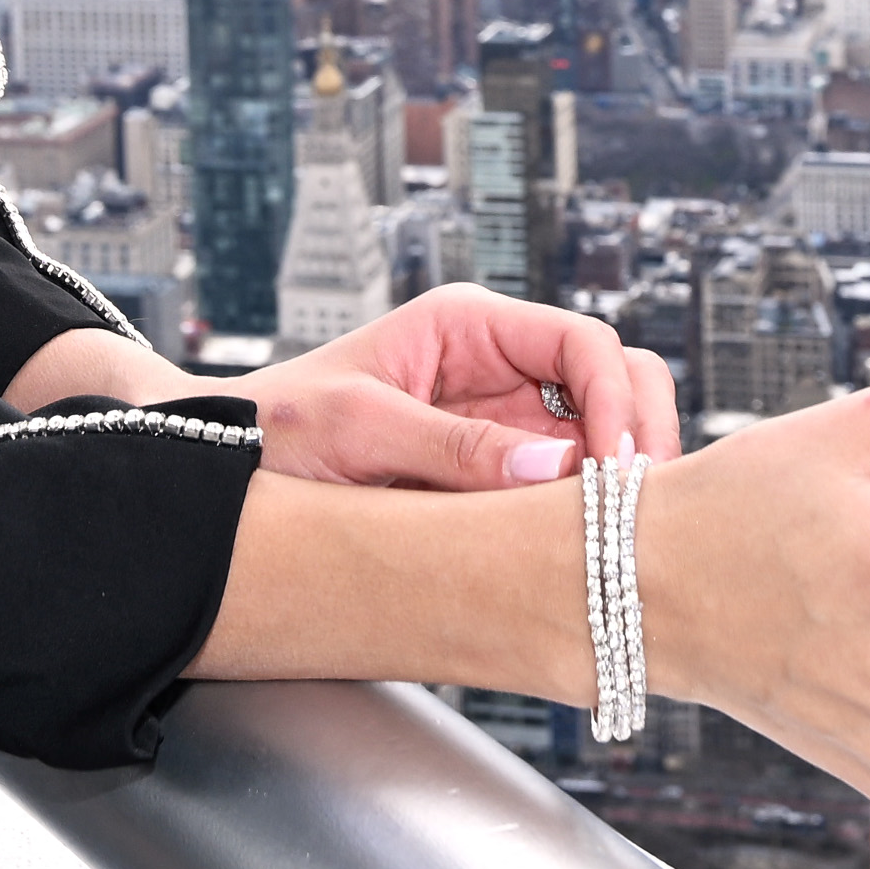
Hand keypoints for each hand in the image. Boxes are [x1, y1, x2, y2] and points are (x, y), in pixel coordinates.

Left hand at [240, 283, 679, 488]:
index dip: (616, 396)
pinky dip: (588, 505)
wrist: (231, 467)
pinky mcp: (499, 468)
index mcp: (468, 326)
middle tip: (637, 505)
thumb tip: (554, 466)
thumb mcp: (360, 429)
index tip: (615, 464)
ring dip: (620, 473)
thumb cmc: (281, 427)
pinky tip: (586, 542)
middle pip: (613, 378)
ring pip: (603, 430)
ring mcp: (505, 418)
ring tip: (616, 531)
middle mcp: (500, 364)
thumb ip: (453, 447)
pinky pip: (567, 479)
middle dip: (638, 432)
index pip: (581, 341)